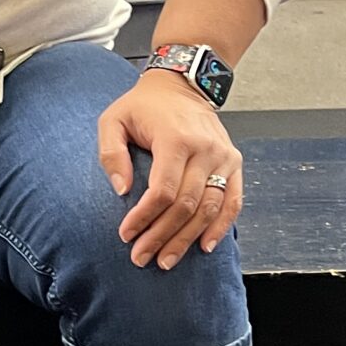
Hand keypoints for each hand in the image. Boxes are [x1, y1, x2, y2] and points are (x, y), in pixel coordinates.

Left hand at [97, 69, 242, 269]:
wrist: (181, 85)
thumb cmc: (144, 106)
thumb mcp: (113, 120)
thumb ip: (111, 154)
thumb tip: (122, 192)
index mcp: (175, 139)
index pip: (163, 190)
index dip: (145, 218)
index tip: (126, 235)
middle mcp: (205, 149)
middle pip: (186, 205)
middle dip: (162, 236)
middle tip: (142, 257)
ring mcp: (223, 157)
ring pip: (209, 208)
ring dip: (187, 239)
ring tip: (166, 260)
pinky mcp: (234, 163)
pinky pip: (233, 201)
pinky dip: (221, 226)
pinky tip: (206, 246)